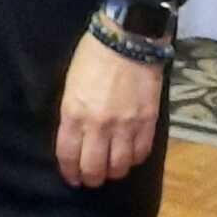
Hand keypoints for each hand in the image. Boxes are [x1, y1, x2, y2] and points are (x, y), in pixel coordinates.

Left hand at [55, 30, 163, 187]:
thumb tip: (76, 138)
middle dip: (91, 179)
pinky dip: (134, 159)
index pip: (69, 156)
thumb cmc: (93, 56)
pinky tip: (130, 155)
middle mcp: (98, 126)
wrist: (128, 38)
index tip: (72, 178)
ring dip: (114, 172)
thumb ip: (72, 115)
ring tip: (112, 169)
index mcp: (74, 115)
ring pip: (119, 166)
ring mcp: (125, 126)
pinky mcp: (148, 122)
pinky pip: (141, 153)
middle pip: (94, 169)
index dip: (69, 172)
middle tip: (91, 179)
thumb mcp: (70, 85)